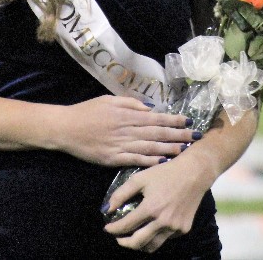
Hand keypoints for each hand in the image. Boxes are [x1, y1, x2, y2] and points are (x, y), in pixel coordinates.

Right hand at [54, 96, 195, 167]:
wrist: (66, 128)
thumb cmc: (86, 111)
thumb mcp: (108, 99)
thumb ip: (130, 102)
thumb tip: (150, 108)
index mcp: (126, 114)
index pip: (156, 117)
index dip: (173, 119)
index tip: (189, 120)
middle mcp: (126, 129)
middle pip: (157, 132)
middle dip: (178, 134)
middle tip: (196, 136)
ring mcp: (120, 145)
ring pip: (150, 147)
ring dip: (169, 148)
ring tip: (185, 150)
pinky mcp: (113, 158)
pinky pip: (135, 160)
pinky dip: (150, 161)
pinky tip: (163, 162)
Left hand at [103, 157, 211, 252]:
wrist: (194, 173)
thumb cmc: (165, 173)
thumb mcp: (140, 178)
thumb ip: (121, 194)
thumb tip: (107, 209)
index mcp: (150, 208)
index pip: (126, 226)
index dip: (113, 229)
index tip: (107, 228)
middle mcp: (163, 222)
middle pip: (138, 243)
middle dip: (124, 243)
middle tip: (118, 238)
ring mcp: (175, 228)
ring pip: (152, 246)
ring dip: (140, 245)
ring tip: (133, 237)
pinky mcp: (183, 229)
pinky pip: (165, 238)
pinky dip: (156, 236)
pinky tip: (152, 226)